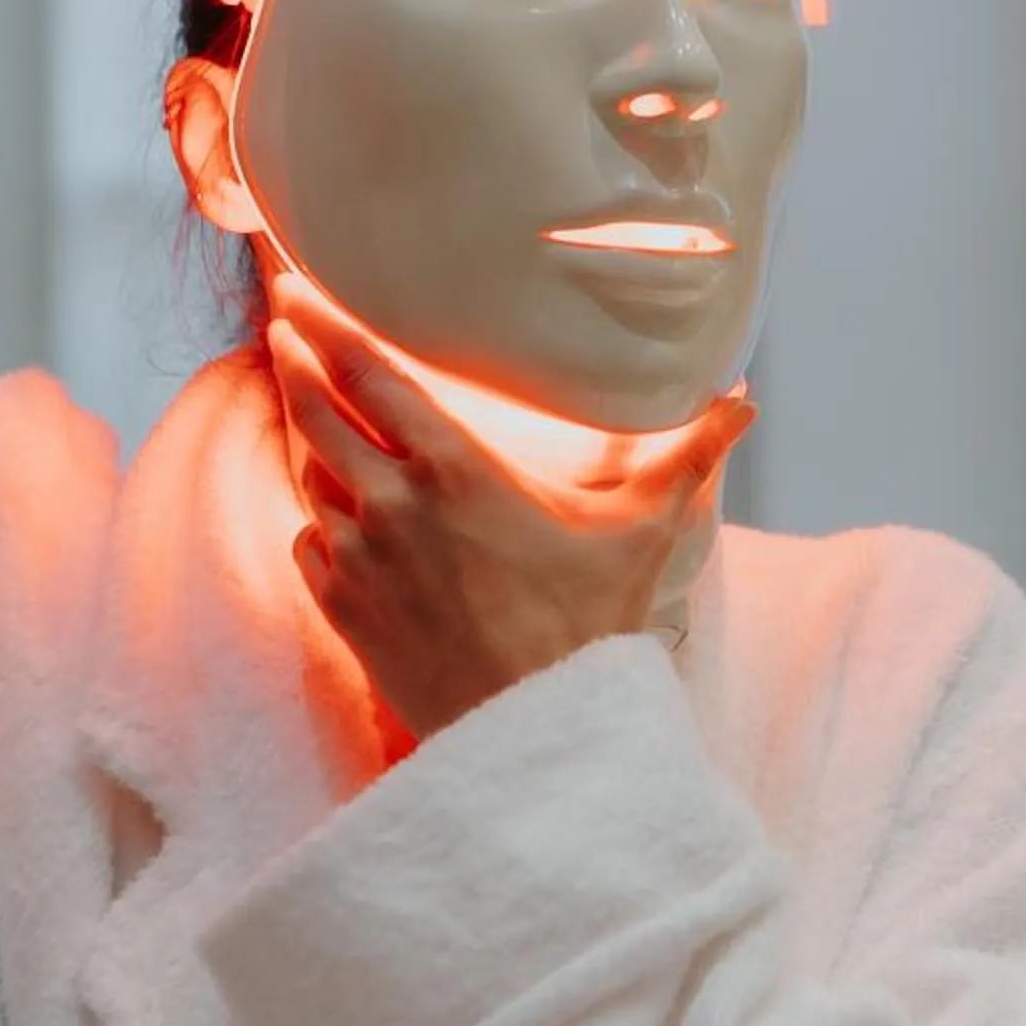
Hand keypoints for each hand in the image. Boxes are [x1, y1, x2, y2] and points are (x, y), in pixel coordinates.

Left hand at [265, 281, 753, 739]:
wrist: (532, 734)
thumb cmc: (587, 628)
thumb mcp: (641, 533)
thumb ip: (685, 458)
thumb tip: (743, 403)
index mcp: (454, 467)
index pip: (368, 373)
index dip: (325, 324)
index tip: (297, 290)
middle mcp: (391, 503)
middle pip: (315, 408)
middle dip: (294, 357)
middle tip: (282, 321)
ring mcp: (358, 558)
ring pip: (309, 473)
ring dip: (310, 437)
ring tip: (311, 406)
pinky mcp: (341, 610)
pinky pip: (308, 541)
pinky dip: (317, 519)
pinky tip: (332, 510)